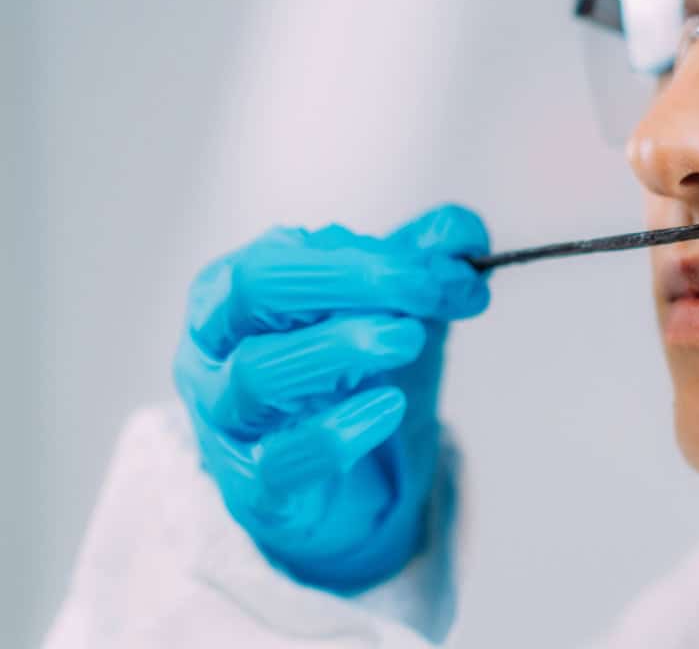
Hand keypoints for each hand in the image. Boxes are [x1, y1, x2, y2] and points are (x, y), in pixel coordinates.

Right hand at [173, 205, 488, 597]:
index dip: (370, 259)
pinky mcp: (250, 489)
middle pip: (255, 295)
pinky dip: (338, 431)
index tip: (452, 274)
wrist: (346, 483)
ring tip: (409, 340)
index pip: (284, 258)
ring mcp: (222, 422)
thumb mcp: (389, 311)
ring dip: (342, 348)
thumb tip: (465, 231)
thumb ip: (422, 265)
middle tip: (426, 298)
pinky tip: (388, 408)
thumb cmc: (348, 379)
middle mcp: (211, 351)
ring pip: (259, 374)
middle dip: (349, 285)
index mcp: (230, 292)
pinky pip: (280, 460)